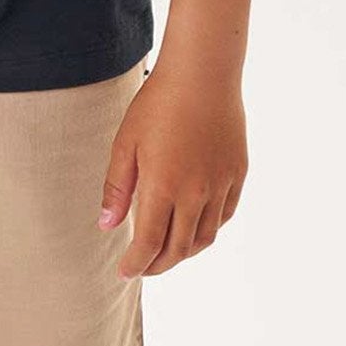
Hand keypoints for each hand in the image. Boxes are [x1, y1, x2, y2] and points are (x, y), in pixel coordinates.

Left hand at [97, 56, 247, 278]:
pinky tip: (195, 226)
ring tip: (168, 252)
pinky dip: (209, 229)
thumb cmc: (157, 104)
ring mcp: (220, 184)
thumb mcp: (125, 144)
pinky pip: (225, 215)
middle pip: (179, 248)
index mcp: (163, 186)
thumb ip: (117, 189)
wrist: (203, 73)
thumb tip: (107, 226)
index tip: (126, 272)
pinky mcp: (237, 173)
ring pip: (205, 237)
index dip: (136, 264)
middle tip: (144, 267)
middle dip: (159, 265)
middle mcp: (196, 192)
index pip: (149, 244)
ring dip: (185, 252)